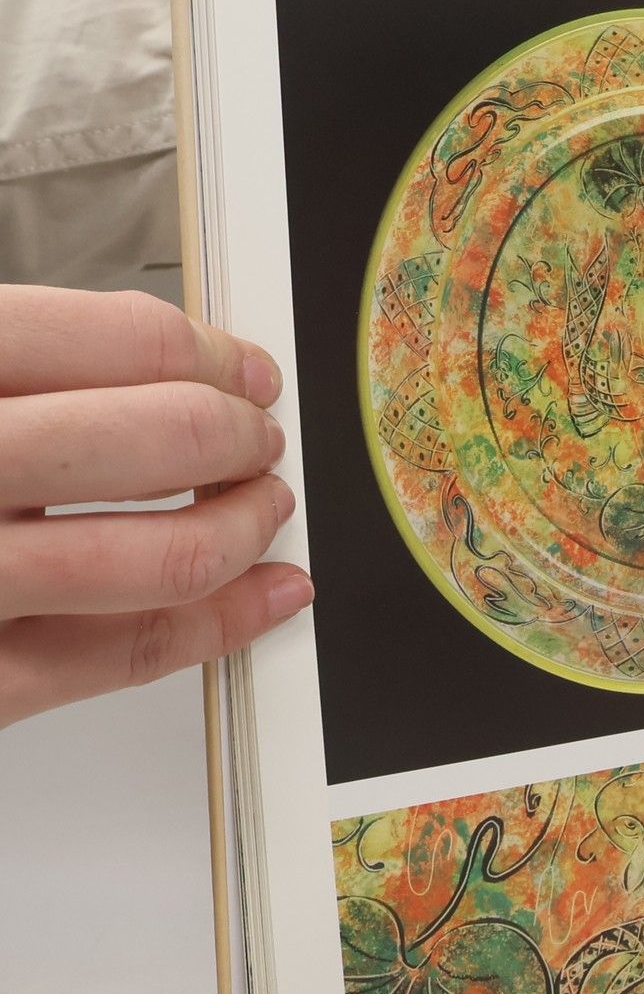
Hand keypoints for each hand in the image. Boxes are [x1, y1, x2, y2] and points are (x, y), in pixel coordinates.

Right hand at [0, 285, 312, 727]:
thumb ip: (27, 377)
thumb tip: (164, 367)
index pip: (104, 340)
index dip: (202, 352)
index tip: (242, 367)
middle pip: (157, 439)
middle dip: (238, 435)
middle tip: (258, 437)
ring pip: (166, 555)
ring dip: (245, 527)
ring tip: (265, 505)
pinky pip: (127, 653)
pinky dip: (220, 623)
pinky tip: (264, 594)